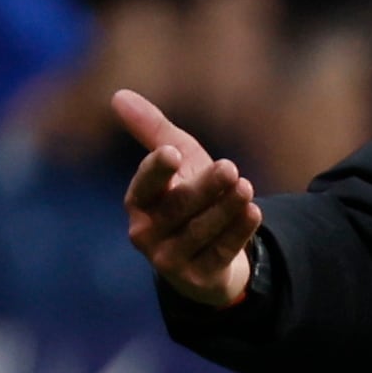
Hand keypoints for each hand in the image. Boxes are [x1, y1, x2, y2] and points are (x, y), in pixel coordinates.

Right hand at [115, 88, 258, 308]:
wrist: (208, 255)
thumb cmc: (188, 196)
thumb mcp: (178, 161)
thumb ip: (153, 130)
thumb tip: (118, 95)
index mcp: (139, 203)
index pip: (142, 187)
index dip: (156, 171)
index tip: (172, 153)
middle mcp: (148, 234)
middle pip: (178, 208)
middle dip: (204, 188)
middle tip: (230, 167)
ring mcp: (171, 259)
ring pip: (201, 231)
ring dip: (225, 208)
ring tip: (246, 187)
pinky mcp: (199, 277)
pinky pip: (220, 253)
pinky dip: (238, 232)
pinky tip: (253, 213)